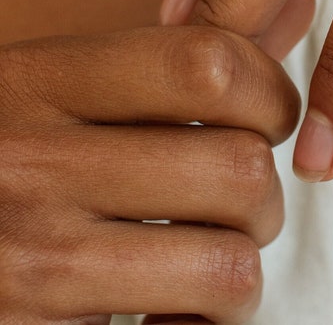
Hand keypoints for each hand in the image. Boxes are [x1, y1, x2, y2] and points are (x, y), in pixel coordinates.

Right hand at [0, 27, 299, 323]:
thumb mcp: (31, 89)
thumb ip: (124, 80)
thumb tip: (248, 78)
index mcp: (40, 78)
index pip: (210, 63)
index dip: (269, 91)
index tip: (270, 115)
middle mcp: (33, 161)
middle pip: (238, 167)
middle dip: (262, 195)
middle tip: (236, 202)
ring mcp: (31, 257)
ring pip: (228, 261)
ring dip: (238, 267)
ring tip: (207, 260)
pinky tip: (168, 312)